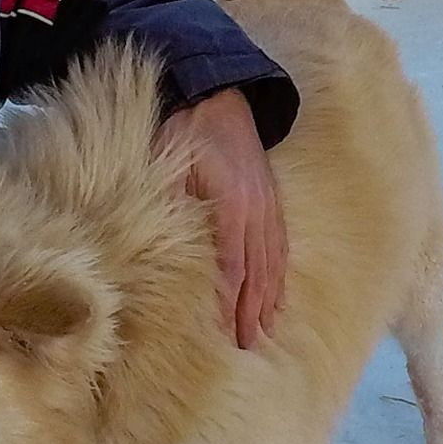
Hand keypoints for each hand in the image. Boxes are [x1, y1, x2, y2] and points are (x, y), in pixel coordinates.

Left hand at [157, 88, 285, 347]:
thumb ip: (170, 205)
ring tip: (261, 335)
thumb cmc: (183, 129)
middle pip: (256, 274)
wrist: (218, 94)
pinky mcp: (272, 202)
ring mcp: (269, 207)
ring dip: (267, 302)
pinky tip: (275, 301)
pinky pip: (280, 249)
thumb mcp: (167, 162)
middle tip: (244, 349)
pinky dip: (278, 278)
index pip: (232, 268)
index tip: (225, 337)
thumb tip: (162, 248)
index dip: (229, 305)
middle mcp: (257, 211)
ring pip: (272, 265)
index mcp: (232, 205)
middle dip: (250, 314)